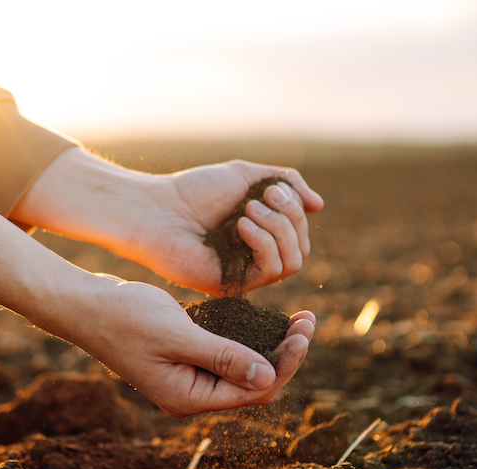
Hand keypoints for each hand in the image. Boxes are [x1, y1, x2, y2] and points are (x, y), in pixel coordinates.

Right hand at [79, 277, 314, 416]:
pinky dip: (249, 338)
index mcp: (190, 398)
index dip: (285, 364)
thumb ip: (222, 356)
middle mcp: (192, 394)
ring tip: (298, 319)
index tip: (303, 332)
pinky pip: (227, 354)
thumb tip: (268, 375)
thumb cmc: (125, 318)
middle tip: (308, 320)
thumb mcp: (177, 335)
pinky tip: (266, 319)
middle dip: (285, 355)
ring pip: (243, 368)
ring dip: (272, 345)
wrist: (86, 306)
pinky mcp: (186, 357)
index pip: (254, 391)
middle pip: (254, 383)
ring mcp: (188, 376)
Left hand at [129, 160, 323, 295]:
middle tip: (261, 198)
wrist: (158, 209)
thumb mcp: (247, 176)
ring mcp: (246, 274)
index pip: (300, 232)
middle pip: (302, 247)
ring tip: (248, 210)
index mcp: (261, 234)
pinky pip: (272, 271)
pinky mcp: (234, 285)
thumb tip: (319, 206)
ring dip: (278, 229)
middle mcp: (256, 257)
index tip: (271, 188)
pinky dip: (264, 243)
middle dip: (290, 217)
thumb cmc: (195, 191)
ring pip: (293, 262)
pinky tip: (242, 226)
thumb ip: (286, 183)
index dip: (295, 209)